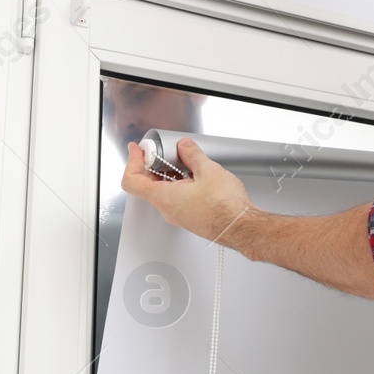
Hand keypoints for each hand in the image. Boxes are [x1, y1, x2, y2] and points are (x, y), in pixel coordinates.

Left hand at [121, 137, 256, 249]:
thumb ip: (192, 155)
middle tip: (163, 151)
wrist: (241, 226)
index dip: (132, 161)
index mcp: (165, 198)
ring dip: (168, 174)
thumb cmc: (226, 207)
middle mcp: (168, 209)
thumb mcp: (208, 170)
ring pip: (163, 191)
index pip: (132, 181)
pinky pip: (176, 198)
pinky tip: (194, 175)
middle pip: (147, 184)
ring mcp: (178, 215)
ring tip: (184, 161)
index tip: (137, 150)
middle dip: (153, 164)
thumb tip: (185, 147)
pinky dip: (179, 183)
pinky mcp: (189, 216)